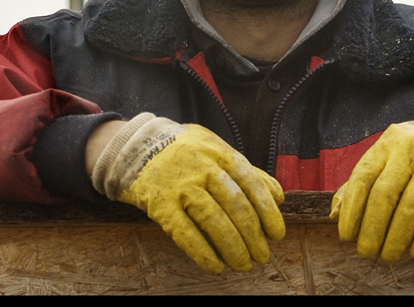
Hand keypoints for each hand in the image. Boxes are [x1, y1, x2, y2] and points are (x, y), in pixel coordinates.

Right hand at [91, 113, 284, 273]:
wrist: (135, 147)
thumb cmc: (184, 152)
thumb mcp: (216, 150)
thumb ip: (247, 171)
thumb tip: (278, 196)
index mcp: (220, 153)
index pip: (251, 184)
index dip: (267, 212)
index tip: (277, 234)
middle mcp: (203, 168)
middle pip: (236, 206)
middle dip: (253, 236)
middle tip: (262, 256)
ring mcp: (181, 185)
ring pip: (214, 221)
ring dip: (233, 248)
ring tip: (243, 264)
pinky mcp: (159, 204)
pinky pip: (184, 233)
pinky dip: (202, 253)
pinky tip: (216, 266)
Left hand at [330, 111, 413, 262]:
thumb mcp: (388, 160)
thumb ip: (360, 185)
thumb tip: (335, 214)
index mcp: (387, 144)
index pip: (363, 177)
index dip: (352, 208)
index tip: (346, 236)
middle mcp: (410, 149)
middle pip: (385, 193)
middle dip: (372, 229)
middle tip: (366, 253)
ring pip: (411, 205)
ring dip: (397, 237)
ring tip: (388, 256)